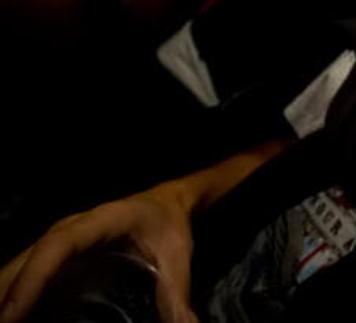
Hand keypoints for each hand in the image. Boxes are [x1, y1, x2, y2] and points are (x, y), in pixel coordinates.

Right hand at [0, 183, 197, 322]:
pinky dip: (16, 295)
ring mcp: (57, 240)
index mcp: (100, 222)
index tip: (13, 313)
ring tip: (5, 322)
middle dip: (5, 296)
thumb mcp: (178, 257)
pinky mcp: (55, 253)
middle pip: (26, 259)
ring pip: (18, 266)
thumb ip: (177, 294)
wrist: (165, 203)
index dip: (32, 279)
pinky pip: (26, 273)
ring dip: (5, 296)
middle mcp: (70, 228)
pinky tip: (13, 316)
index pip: (58, 247)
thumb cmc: (168, 226)